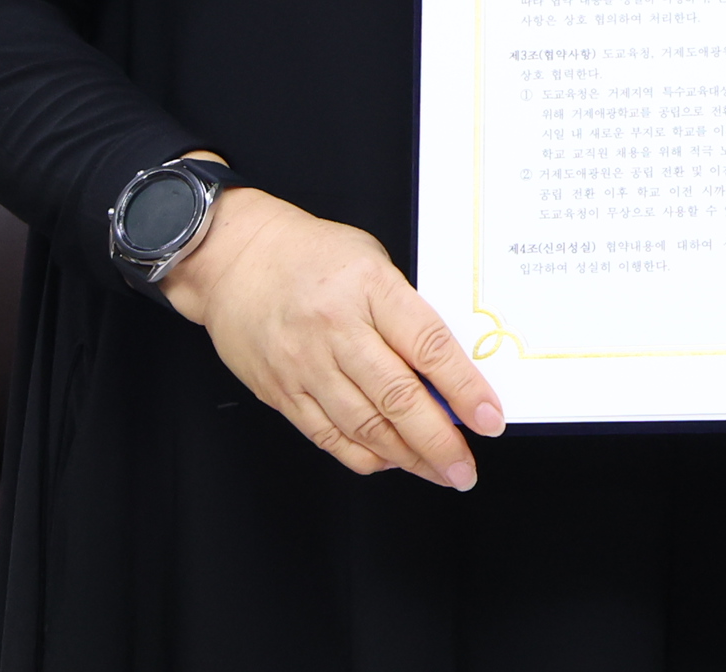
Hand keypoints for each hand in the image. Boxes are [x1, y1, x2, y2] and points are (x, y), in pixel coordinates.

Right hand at [162, 188, 504, 487]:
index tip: (490, 419)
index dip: (464, 389)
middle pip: (398, 398)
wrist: (235, 259)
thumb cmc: (312, 255)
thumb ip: (407, 313)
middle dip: (439, 441)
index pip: (428, 346)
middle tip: (465, 468)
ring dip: (408, 457)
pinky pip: (328, 436)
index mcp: (370, 289)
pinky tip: (391, 461)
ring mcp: (305, 365)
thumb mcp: (373, 264)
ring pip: (364, 426)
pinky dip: (365, 456)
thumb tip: (449, 371)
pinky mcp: (281, 392)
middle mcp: (336, 330)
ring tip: (439, 471)